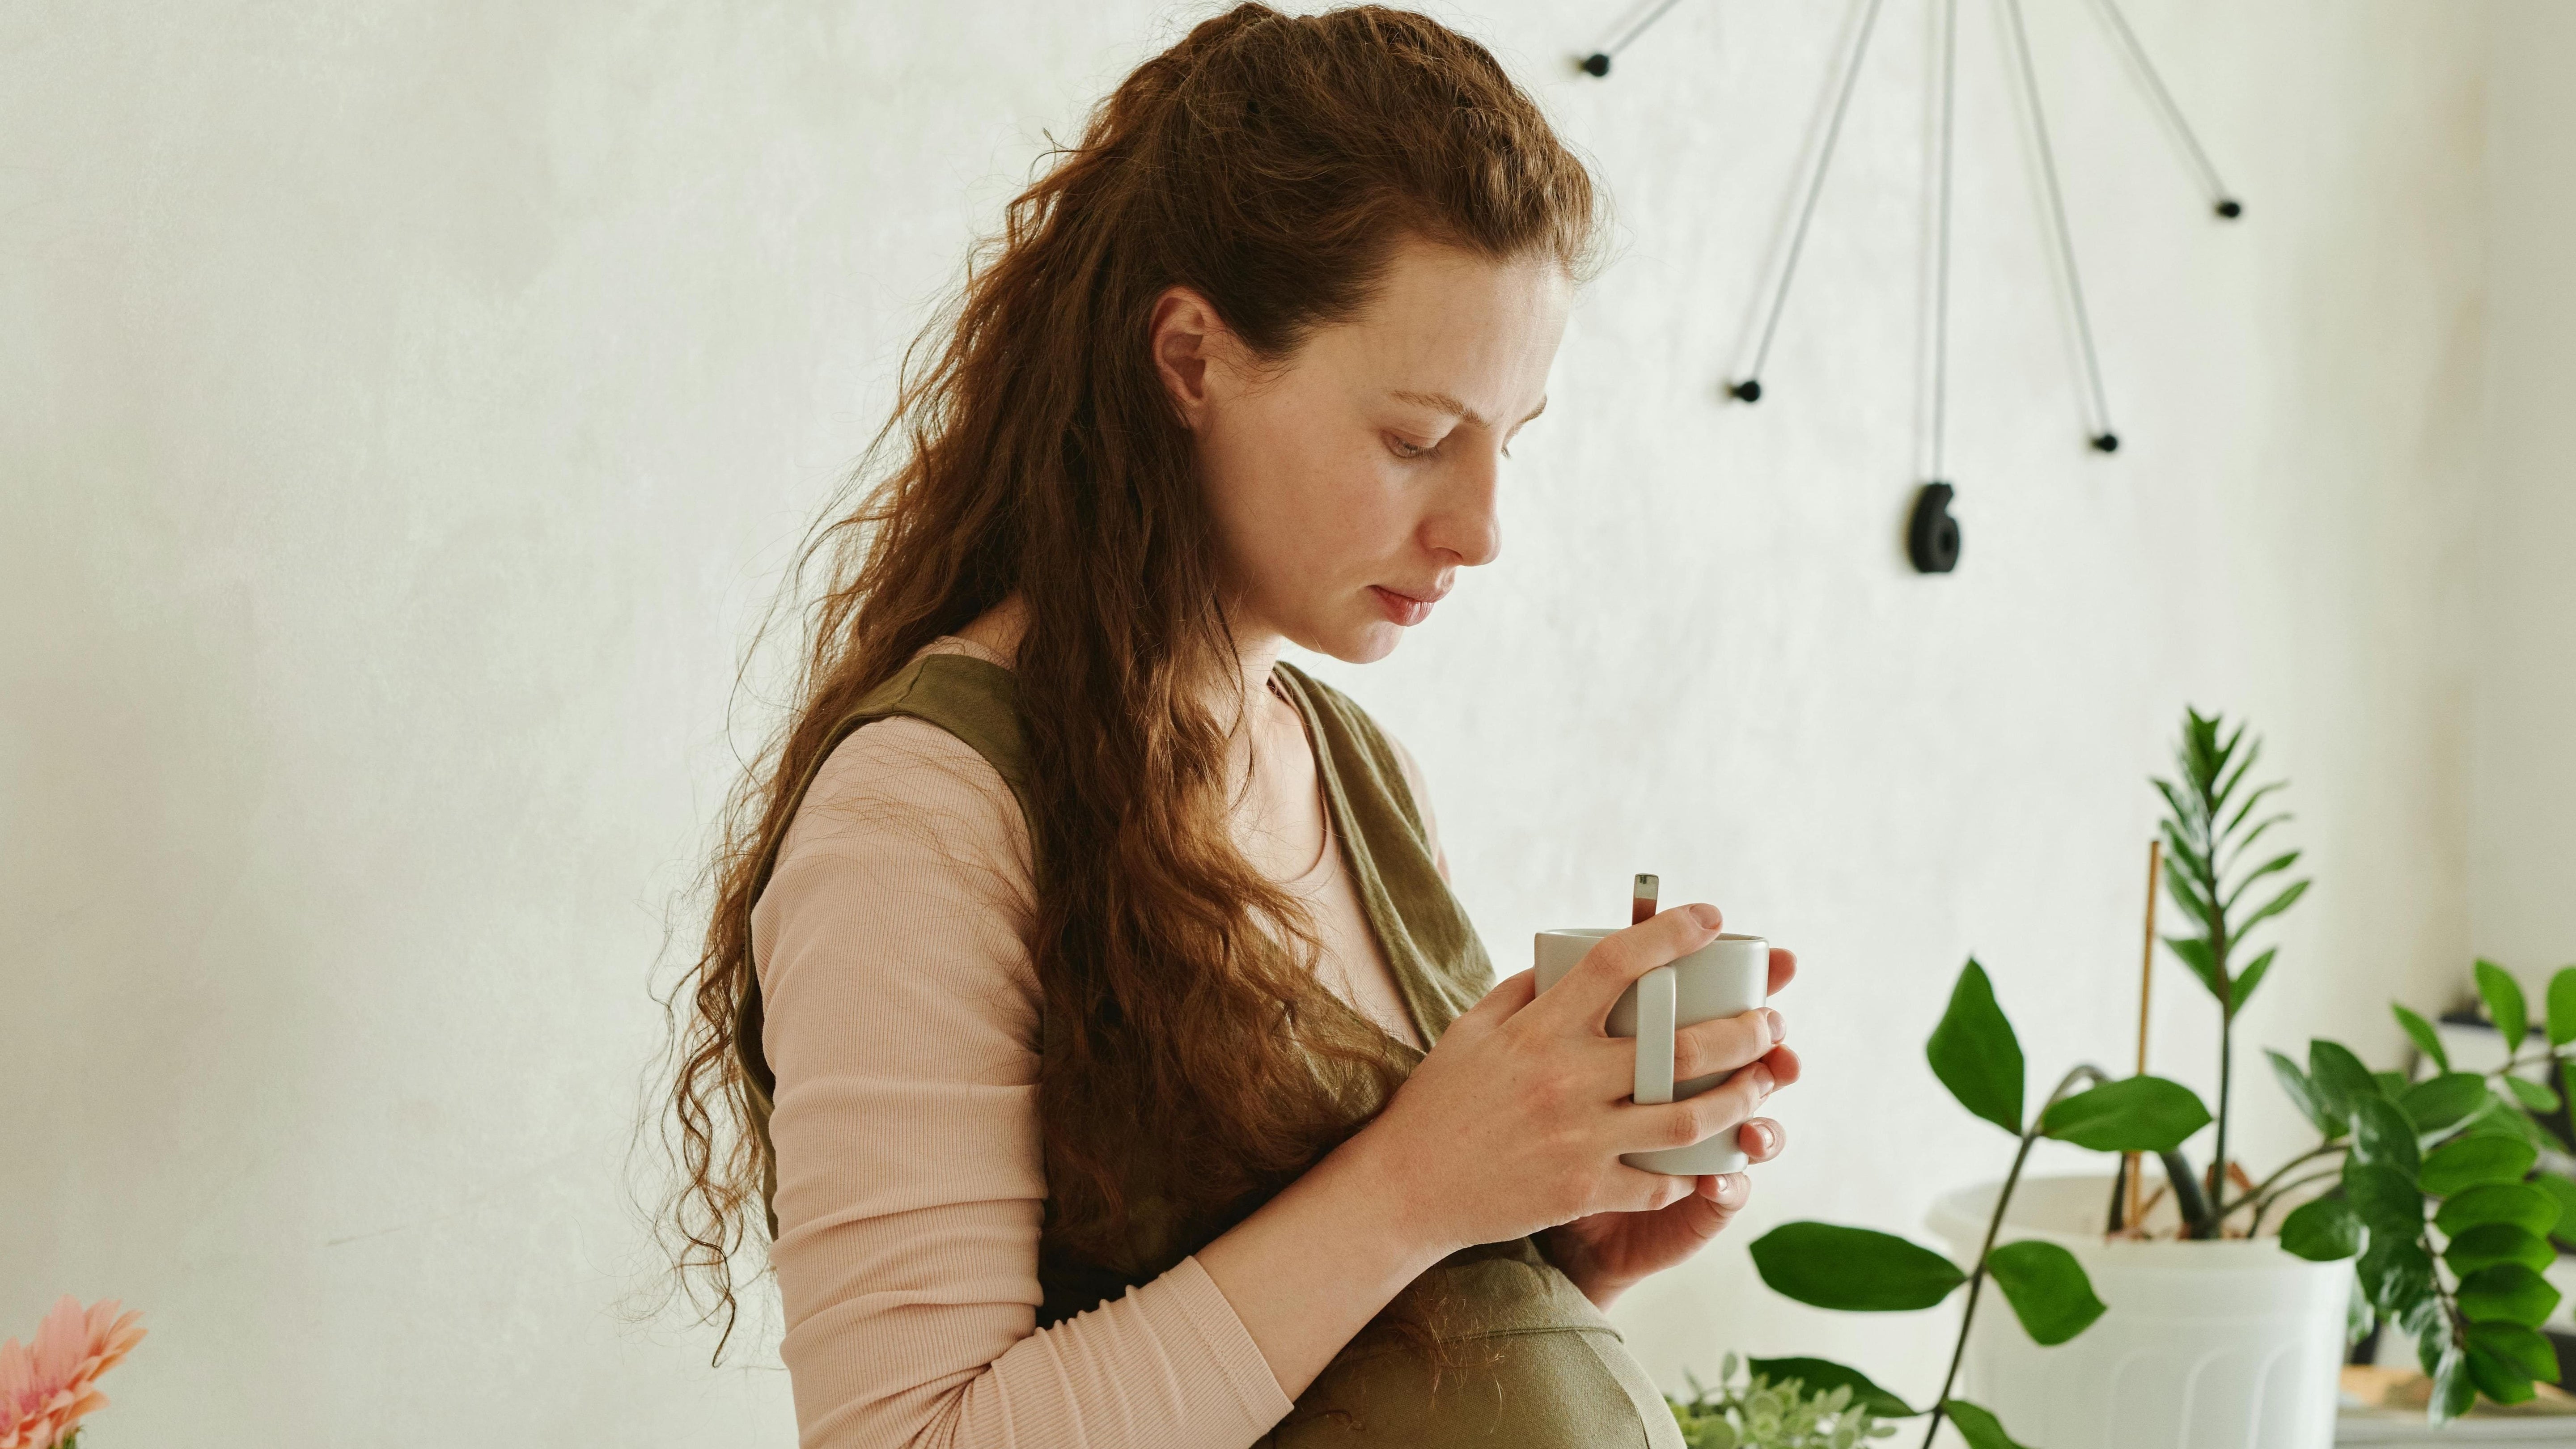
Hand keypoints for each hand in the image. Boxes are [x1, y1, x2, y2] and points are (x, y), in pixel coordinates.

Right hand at [1344, 904, 1790, 1259]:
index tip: (1711, 916)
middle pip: (1679, 1046)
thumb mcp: (1473, 1030)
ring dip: (1742, 1096)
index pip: (1617, 963)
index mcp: (1539, 1030)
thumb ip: (1526, 990)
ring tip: (1765, 1081)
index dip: (1671, 933)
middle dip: (1743, 1029)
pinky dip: (1695, 1171)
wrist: (1407, 1187)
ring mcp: (1579, 1139)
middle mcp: (1566, 1080)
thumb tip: (1573, 957)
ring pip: (1689, 1117)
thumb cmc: (1441, 1100)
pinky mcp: (1584, 1190)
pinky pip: (1661, 1181)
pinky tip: (1714, 1158)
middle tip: (1772, 1019)